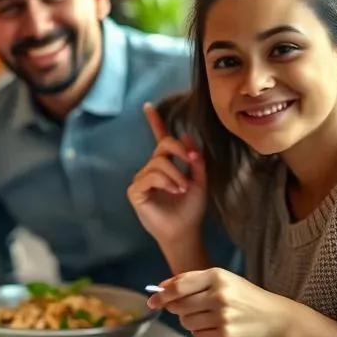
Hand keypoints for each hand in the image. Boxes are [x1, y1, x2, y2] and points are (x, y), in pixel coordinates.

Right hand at [127, 103, 207, 248]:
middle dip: (179, 150)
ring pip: (158, 163)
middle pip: (162, 145)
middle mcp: (151, 169)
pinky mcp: (135, 192)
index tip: (147, 106)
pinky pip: (149, 177)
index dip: (154, 122)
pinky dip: (165, 182)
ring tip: (183, 188)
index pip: (159, 139)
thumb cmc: (191, 208)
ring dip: (175, 174)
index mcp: (166, 164)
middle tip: (192, 161)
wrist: (185, 230)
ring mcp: (141, 180)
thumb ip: (195, 159)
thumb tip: (186, 136)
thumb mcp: (200, 180)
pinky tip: (174, 191)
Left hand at [147, 268, 286, 336]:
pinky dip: (201, 333)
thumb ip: (190, 280)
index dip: (161, 296)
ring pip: (186, 322)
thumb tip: (161, 286)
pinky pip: (198, 335)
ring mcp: (224, 316)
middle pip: (179, 306)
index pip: (178, 287)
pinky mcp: (226, 335)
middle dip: (177, 309)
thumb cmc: (243, 296)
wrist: (274, 316)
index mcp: (217, 276)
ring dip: (190, 321)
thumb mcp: (220, 279)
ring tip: (208, 317)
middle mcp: (220, 295)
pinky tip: (216, 327)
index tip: (152, 301)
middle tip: (189, 309)